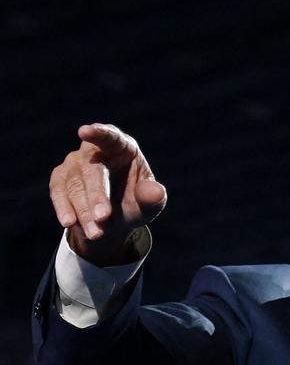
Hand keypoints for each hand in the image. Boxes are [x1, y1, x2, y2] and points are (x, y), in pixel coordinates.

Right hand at [49, 123, 166, 263]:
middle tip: (103, 218)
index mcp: (122, 148)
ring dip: (84, 211)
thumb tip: (156, 192)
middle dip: (97, 196)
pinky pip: (59, 192)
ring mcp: (75, 163)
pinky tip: (69, 223)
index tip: (84, 131)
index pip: (111, 137)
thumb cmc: (136, 204)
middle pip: (92, 169)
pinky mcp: (60, 178)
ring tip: (96, 233)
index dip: (99, 134)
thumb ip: (153, 198)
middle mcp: (95, 151)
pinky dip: (64, 208)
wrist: (114, 221)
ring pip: (75, 185)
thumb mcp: (149, 204)